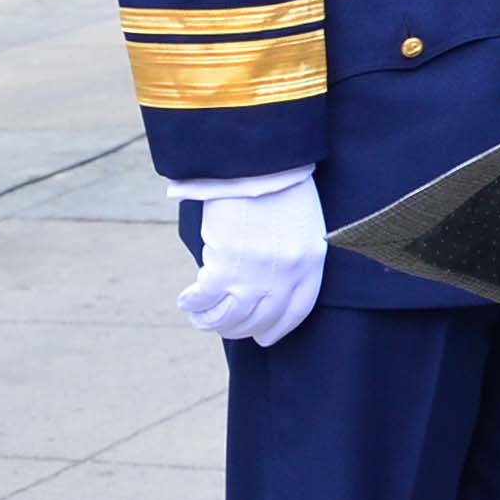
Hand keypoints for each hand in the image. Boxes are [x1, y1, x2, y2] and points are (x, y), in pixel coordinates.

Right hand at [178, 177, 326, 346]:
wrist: (261, 162)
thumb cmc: (281, 185)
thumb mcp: (301, 224)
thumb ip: (291, 256)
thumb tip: (267, 284)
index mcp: (311, 263)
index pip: (296, 312)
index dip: (276, 329)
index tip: (263, 337)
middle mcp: (286, 276)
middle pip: (260, 320)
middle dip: (240, 328)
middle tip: (225, 325)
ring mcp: (255, 274)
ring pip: (230, 317)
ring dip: (212, 322)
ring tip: (201, 316)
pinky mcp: (226, 266)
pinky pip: (206, 299)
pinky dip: (193, 304)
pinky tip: (187, 300)